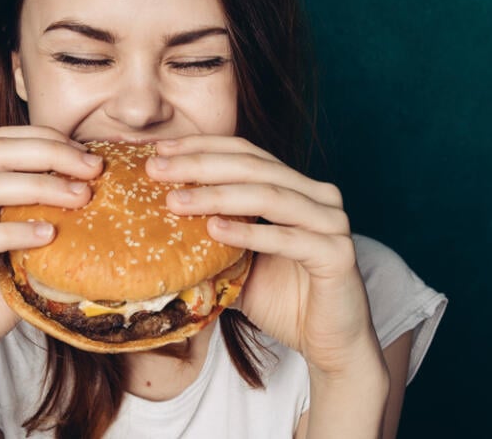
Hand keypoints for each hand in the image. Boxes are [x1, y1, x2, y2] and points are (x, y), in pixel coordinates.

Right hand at [0, 126, 103, 391]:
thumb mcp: (18, 262)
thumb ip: (42, 233)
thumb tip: (101, 216)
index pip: (1, 143)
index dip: (47, 140)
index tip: (90, 156)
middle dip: (51, 154)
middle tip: (94, 169)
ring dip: (39, 187)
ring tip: (81, 197)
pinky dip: (12, 232)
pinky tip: (47, 235)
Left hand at [146, 136, 383, 375]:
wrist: (330, 344)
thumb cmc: (284, 301)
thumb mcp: (238, 264)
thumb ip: (211, 240)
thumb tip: (154, 227)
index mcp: (295, 187)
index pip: (244, 153)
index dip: (201, 147)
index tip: (158, 149)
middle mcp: (317, 196)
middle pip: (252, 167)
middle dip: (200, 165)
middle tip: (156, 169)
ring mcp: (331, 222)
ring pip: (268, 196)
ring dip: (217, 195)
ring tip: (175, 201)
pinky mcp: (338, 254)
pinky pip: (288, 238)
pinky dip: (249, 233)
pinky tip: (214, 229)